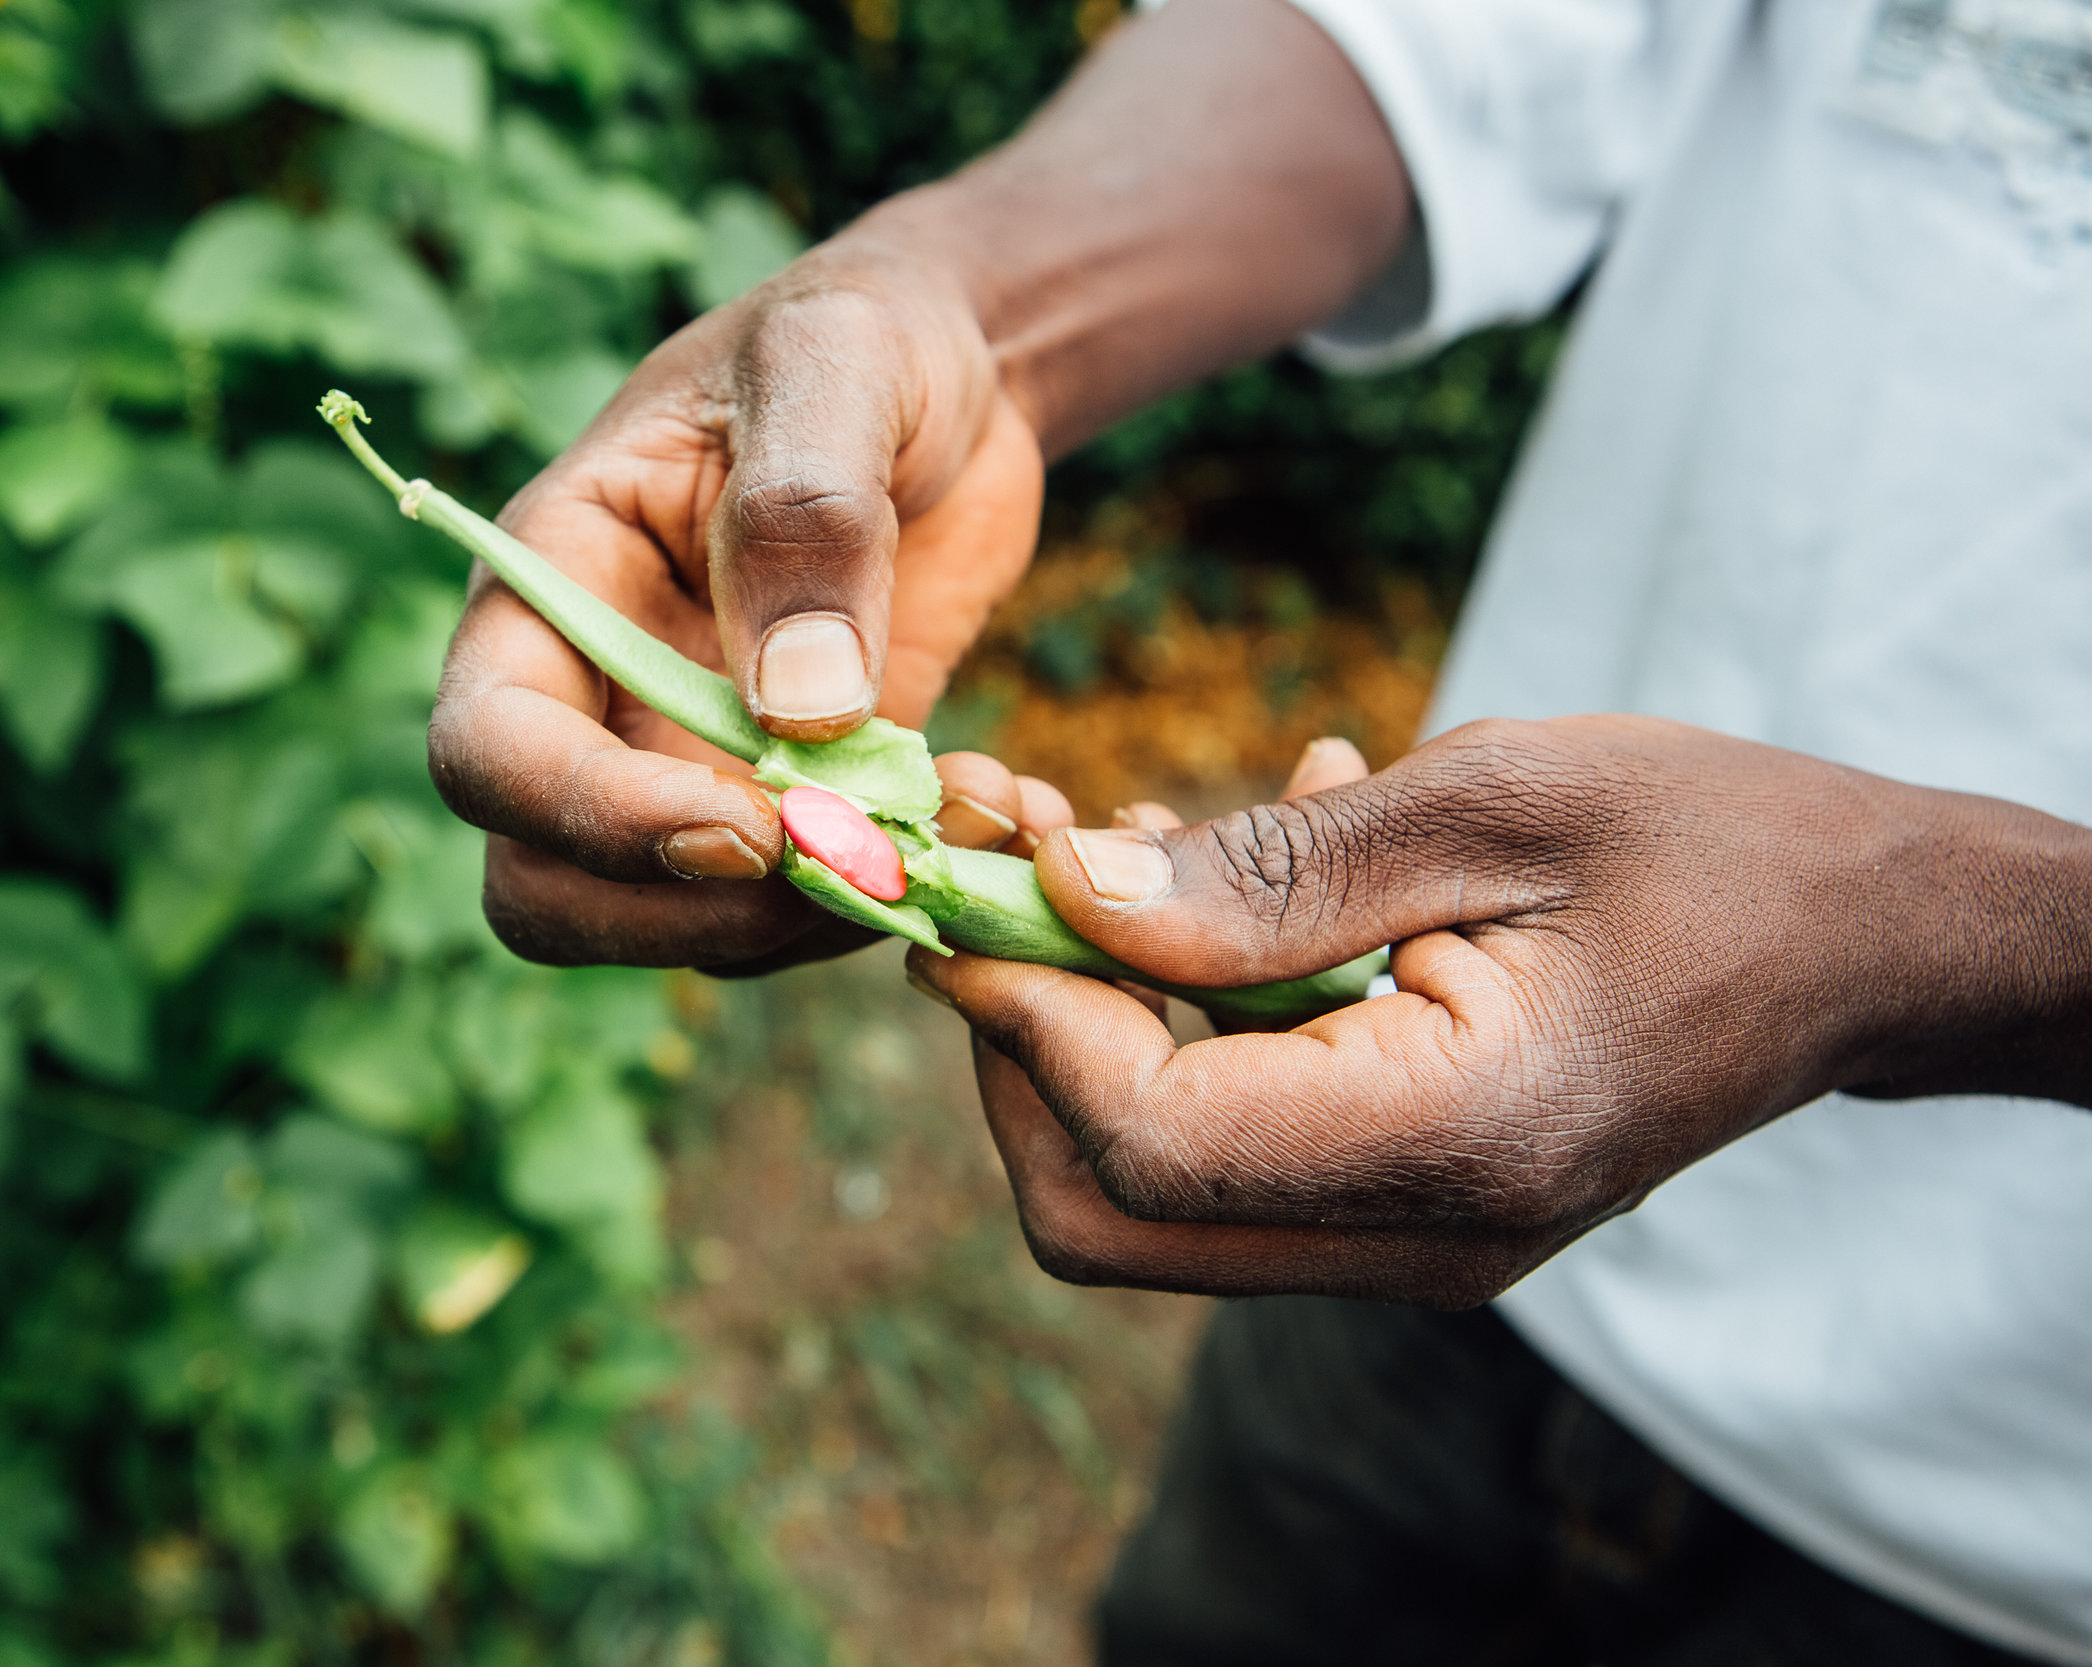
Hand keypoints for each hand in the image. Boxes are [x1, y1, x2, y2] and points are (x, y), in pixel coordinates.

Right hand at [429, 237, 1045, 969]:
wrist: (948, 380)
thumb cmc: (858, 338)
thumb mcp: (834, 365)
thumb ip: (804, 519)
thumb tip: (800, 712)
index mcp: (549, 586)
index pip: (489, 753)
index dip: (592, 819)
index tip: (748, 821)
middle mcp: (594, 701)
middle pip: (547, 892)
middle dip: (695, 917)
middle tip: (860, 864)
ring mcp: (689, 766)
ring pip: (686, 930)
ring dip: (827, 917)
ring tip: (974, 815)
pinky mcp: (797, 804)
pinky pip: (809, 907)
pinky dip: (907, 897)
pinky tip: (1004, 808)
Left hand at [910, 716, 2091, 1305]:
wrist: (1859, 940)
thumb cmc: (1710, 844)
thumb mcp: (1495, 800)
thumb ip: (1274, 867)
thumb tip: (1064, 893)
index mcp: (1459, 1139)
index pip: (1150, 1138)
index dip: (1026, 1014)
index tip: (972, 874)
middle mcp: (1422, 1235)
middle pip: (1104, 1209)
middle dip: (1017, 1039)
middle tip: (1022, 857)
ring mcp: (1408, 1241)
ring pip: (1140, 1194)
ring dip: (1083, 1020)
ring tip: (1127, 839)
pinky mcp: (1397, 1204)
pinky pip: (1224, 1148)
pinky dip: (1172, 1026)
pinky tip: (1231, 888)